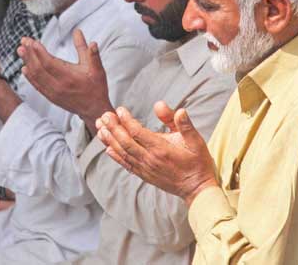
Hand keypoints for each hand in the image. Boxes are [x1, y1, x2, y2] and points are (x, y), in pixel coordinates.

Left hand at [19, 29, 111, 131]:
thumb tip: (85, 36)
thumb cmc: (96, 88)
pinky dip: (30, 76)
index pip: (49, 63)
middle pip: (39, 68)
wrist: (94, 110)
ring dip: (27, 62)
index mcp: (69, 77)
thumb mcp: (97, 69)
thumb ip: (91, 52)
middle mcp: (59, 86)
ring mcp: (53, 93)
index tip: (32, 42)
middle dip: (30, 54)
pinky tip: (25, 67)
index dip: (39, 52)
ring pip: (36, 76)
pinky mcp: (51, 97)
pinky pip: (37, 86)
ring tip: (21, 50)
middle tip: (23, 41)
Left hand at [97, 102, 217, 205]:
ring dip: (110, 140)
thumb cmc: (197, 162)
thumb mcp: (196, 140)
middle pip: (125, 141)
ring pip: (123, 153)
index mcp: (161, 149)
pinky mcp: (144, 175)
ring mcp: (145, 168)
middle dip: (113, 127)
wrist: (197, 189)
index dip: (126, 120)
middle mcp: (150, 159)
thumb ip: (184, 125)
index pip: (137, 132)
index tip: (119, 109)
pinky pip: (126, 165)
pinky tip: (107, 148)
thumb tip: (179, 110)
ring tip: (100, 128)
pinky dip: (115, 156)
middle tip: (104, 115)